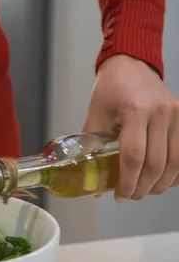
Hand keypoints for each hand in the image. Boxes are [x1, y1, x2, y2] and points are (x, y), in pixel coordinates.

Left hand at [84, 54, 178, 202]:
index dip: (127, 182)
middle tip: (131, 197)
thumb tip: (92, 185)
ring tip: (145, 191)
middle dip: (143, 187)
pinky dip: (177, 171)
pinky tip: (163, 180)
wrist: (131, 64)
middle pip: (157, 163)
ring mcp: (176, 113)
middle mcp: (160, 112)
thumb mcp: (95, 115)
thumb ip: (92, 148)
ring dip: (160, 183)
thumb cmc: (109, 90)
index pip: (133, 156)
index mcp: (134, 110)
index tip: (120, 196)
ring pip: (176, 161)